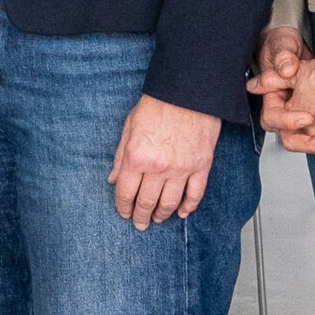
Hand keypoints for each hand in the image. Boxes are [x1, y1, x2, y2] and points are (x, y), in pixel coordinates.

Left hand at [109, 94, 221, 228]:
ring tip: (158, 219)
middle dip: (141, 216)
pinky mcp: (201, 166)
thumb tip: (113, 179)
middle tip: (140, 223)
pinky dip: (188, 207)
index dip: (123, 207)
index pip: (125, 193)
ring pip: (169, 203)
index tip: (124, 212)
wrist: (189, 90)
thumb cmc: (158, 104)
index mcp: (136, 156)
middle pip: (147, 202)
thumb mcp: (129, 126)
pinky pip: (195, 195)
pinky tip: (182, 212)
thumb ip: (120, 156)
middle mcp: (158, 167)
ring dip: (162, 215)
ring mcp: (181, 168)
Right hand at [248, 32, 314, 153]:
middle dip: (309, 143)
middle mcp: (286, 112)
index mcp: (273, 98)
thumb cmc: (285, 45)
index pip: (273, 119)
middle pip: (291, 138)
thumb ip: (283, 57)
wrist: (302, 42)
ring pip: (311, 140)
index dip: (288, 122)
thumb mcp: (283, 46)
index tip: (307, 117)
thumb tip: (286, 70)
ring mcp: (303, 116)